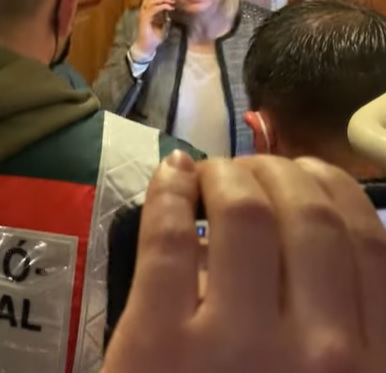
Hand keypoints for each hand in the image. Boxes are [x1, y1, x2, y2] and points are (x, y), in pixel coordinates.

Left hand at [103, 152, 385, 372]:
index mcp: (372, 364)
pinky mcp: (158, 340)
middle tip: (250, 169)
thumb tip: (312, 234)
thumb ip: (339, 327)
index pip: (370, 245)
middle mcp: (324, 353)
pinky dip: (171, 192)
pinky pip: (171, 238)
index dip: (334, 191)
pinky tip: (172, 175)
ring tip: (210, 173)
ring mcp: (238, 344)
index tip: (307, 175)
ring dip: (227, 176)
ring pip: (245, 215)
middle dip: (279, 175)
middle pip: (308, 218)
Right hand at [132, 0, 173, 58]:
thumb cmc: (153, 37)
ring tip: (171, 0)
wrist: (146, 48)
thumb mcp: (162, 24)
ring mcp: (143, 15)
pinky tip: (169, 7)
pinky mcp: (144, 20)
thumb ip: (164, 16)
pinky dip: (161, 6)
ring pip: (150, 0)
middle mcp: (143, 11)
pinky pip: (152, 9)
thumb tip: (170, 9)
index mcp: (147, 11)